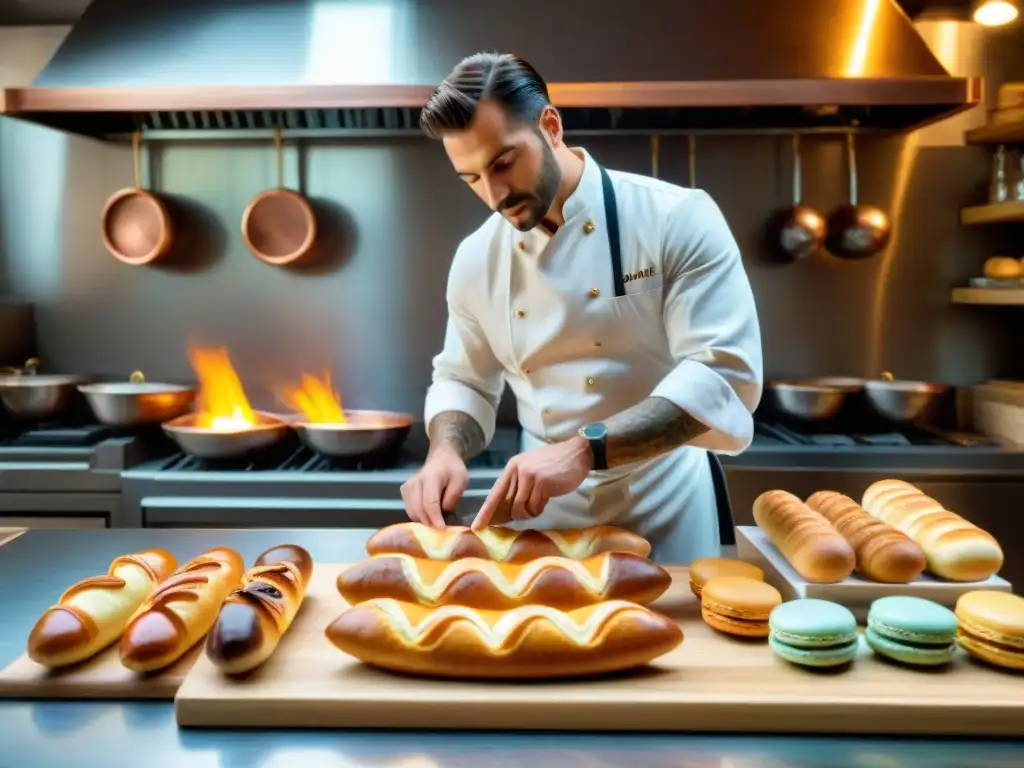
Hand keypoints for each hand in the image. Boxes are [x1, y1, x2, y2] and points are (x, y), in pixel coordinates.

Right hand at [400, 445, 468, 528]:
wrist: (441, 459)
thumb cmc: (453, 470)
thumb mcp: (461, 481)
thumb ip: (452, 497)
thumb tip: (443, 512)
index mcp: (432, 477)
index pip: (430, 502)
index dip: (435, 518)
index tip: (442, 529)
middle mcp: (416, 482)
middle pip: (418, 509)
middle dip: (429, 523)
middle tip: (441, 530)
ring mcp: (408, 487)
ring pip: (412, 512)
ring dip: (424, 520)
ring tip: (436, 520)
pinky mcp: (404, 491)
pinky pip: (409, 510)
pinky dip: (419, 516)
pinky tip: (429, 514)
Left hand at [471, 436, 591, 529]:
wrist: (577, 454)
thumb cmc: (554, 464)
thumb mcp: (531, 469)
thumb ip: (518, 485)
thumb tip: (506, 511)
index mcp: (512, 467)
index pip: (494, 494)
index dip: (485, 512)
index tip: (477, 527)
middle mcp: (517, 470)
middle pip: (506, 504)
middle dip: (513, 515)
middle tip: (527, 512)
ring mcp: (529, 476)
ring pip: (520, 508)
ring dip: (530, 512)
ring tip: (540, 503)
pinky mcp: (542, 482)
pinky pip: (535, 506)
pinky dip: (540, 508)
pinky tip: (546, 499)